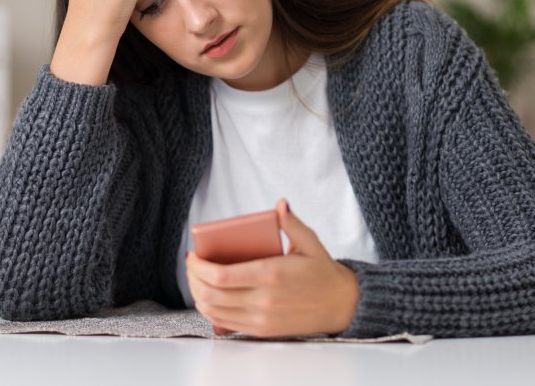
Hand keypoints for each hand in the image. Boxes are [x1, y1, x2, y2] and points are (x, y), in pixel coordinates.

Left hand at [185, 198, 359, 337]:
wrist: (343, 305)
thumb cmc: (324, 273)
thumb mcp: (310, 242)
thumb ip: (291, 223)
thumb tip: (280, 204)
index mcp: (271, 274)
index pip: (220, 275)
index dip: (198, 267)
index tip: (193, 256)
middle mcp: (263, 300)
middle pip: (211, 294)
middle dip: (193, 279)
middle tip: (192, 265)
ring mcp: (261, 318)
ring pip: (214, 310)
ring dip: (198, 295)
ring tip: (198, 280)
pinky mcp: (262, 330)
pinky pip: (225, 323)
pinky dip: (211, 311)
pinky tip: (210, 297)